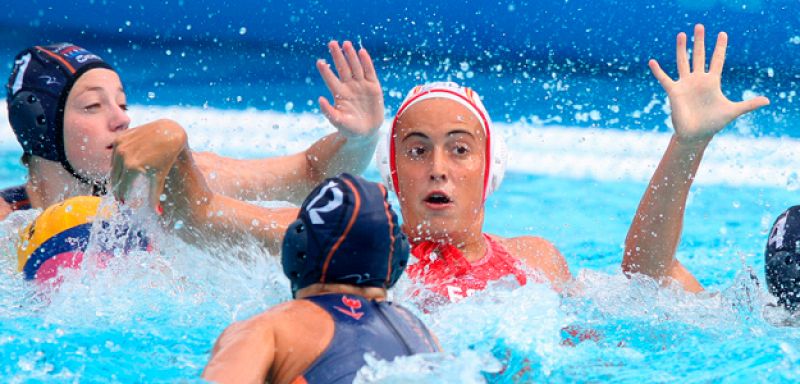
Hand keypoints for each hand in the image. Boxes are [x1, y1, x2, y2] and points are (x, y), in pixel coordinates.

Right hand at [111, 119, 187, 211]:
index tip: (123, 203)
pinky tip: (120, 167)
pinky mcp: (120, 137)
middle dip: (117, 187)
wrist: (169, 132)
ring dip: (115, 174)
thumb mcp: (160, 176)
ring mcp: (120, 144)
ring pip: (112, 165)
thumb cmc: (167, 156)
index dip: (122, 196)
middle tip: (120, 196)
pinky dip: (116, 161)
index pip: (122, 187)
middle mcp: (122, 155)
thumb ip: (155, 195)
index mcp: (131, 167)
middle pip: (115, 177)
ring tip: (119, 182)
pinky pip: (114, 153)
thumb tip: (158, 213)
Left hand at [316, 40, 383, 138]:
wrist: (367, 132)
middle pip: (342, 68)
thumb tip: (319, 99)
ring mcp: (361, 85)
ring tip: (346, 44)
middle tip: (332, 43)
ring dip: (351, 55)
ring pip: (355, 67)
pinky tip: (361, 52)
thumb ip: (329, 112)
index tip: (319, 62)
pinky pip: (369, 71)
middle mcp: (349, 87)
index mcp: (339, 94)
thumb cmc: (350, 128)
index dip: (325, 71)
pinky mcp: (373, 86)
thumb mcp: (338, 122)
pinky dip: (366, 62)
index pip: (331, 80)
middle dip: (337, 56)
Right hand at [649, 24, 768, 142]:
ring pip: (683, 62)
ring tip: (681, 34)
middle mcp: (698, 80)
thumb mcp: (733, 111)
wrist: (696, 134)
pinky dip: (658, 71)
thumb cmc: (714, 123)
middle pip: (699, 56)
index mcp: (712, 82)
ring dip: (682, 48)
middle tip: (699, 26)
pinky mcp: (674, 92)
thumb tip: (768, 101)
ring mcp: (686, 84)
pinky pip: (664, 79)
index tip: (722, 34)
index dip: (720, 47)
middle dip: (700, 41)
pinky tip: (652, 62)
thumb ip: (749, 104)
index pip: (717, 60)